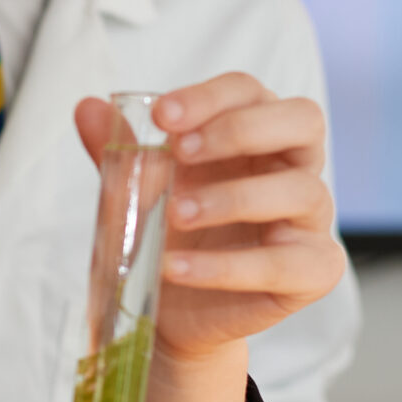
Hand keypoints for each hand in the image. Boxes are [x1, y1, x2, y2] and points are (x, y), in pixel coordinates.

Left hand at [74, 74, 345, 401]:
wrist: (168, 309)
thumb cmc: (164, 234)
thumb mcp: (134, 191)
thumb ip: (120, 151)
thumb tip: (88, 108)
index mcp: (254, 134)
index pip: (249, 92)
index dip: (209, 97)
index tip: (162, 115)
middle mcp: (293, 167)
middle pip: (303, 120)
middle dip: (240, 129)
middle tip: (180, 152)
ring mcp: (309, 218)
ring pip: (303, 190)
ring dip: (232, 198)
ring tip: (175, 215)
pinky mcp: (313, 270)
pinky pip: (285, 263)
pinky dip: (228, 267)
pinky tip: (177, 267)